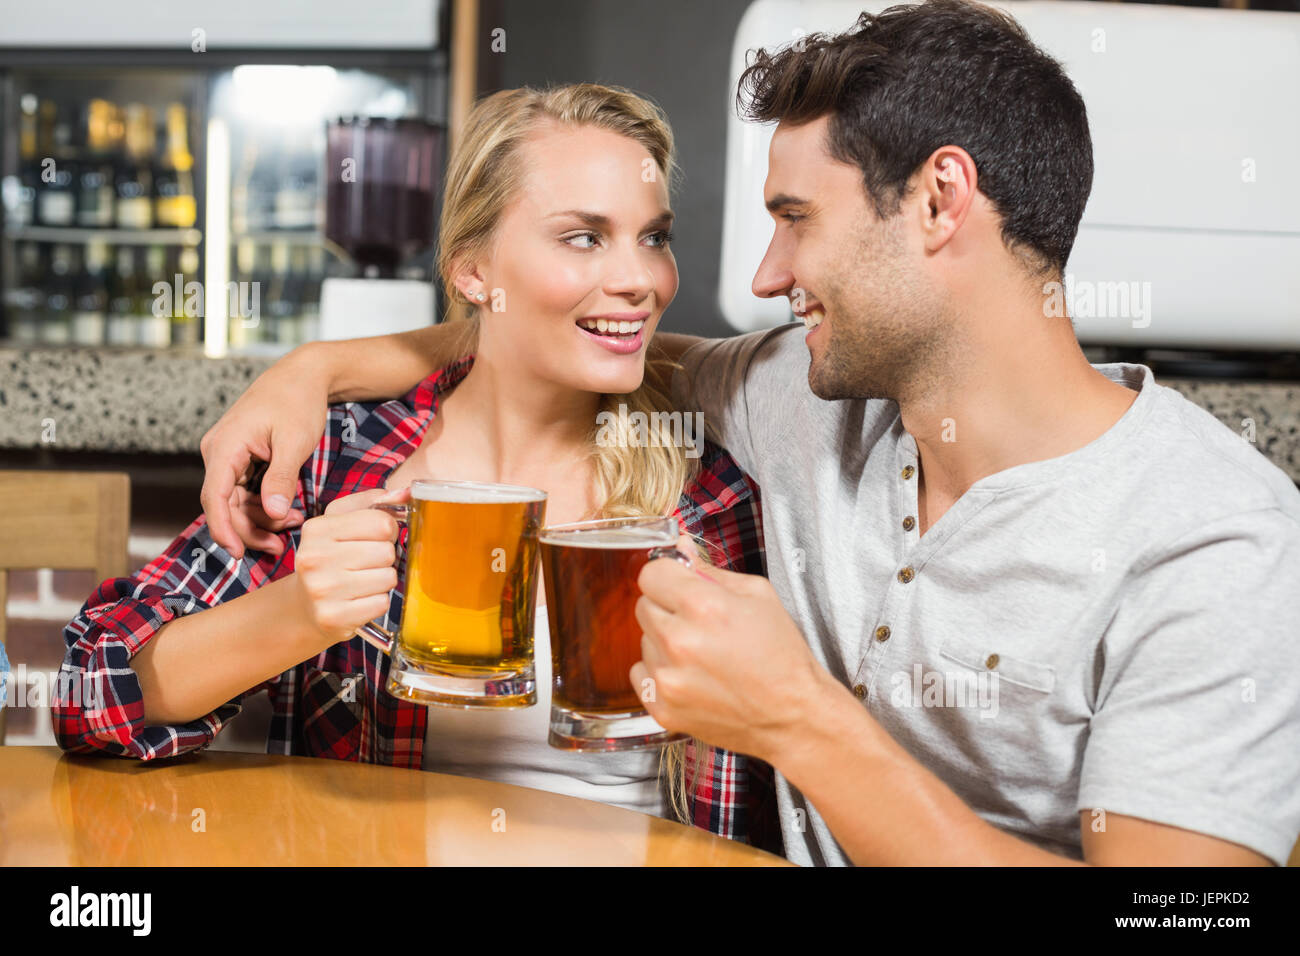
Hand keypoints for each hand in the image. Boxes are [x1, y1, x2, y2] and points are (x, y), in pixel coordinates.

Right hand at [199, 348, 326, 558]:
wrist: (303, 375)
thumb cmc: (298, 402)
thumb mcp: (294, 442)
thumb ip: (281, 478)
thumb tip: (271, 514)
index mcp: (224, 446)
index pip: (214, 497)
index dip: (224, 529)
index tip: (238, 553)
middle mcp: (219, 452)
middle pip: (225, 505)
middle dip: (252, 530)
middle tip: (281, 548)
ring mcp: (229, 456)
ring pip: (236, 502)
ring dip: (262, 520)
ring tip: (295, 525)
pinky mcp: (242, 460)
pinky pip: (246, 492)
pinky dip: (265, 506)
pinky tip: (289, 513)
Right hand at [289, 486, 409, 646]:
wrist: (303, 605)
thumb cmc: (330, 557)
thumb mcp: (340, 521)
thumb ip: (373, 502)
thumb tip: (406, 492)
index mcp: (317, 529)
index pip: (381, 522)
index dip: (387, 530)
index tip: (376, 537)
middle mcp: (314, 558)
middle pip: (386, 552)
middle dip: (385, 557)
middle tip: (367, 562)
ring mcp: (322, 590)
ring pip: (388, 578)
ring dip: (383, 580)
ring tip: (362, 580)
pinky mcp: (333, 618)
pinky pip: (381, 603)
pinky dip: (377, 602)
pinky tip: (359, 599)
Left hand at [631, 533, 829, 760]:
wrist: (793, 716)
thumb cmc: (781, 656)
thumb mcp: (757, 595)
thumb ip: (710, 570)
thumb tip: (678, 547)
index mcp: (704, 606)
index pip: (651, 574)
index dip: (669, 577)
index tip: (681, 586)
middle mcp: (679, 641)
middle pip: (644, 605)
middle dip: (668, 609)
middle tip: (700, 624)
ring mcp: (668, 678)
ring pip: (644, 641)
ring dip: (666, 643)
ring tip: (703, 655)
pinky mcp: (663, 708)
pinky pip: (640, 674)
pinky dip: (660, 673)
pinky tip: (692, 677)